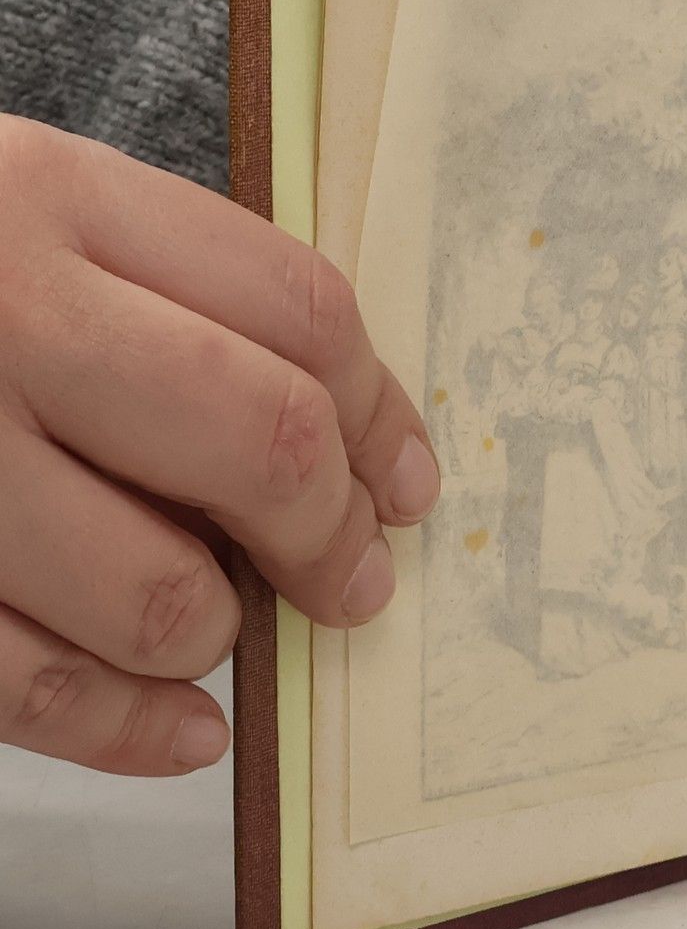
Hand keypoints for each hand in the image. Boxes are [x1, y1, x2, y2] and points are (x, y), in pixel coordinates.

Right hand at [0, 117, 439, 775]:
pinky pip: (18, 684)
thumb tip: (341, 440)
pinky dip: (121, 725)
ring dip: (223, 630)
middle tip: (354, 573)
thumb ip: (165, 289)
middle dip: (333, 530)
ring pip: (153, 589)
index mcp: (58, 201)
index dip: (380, 410)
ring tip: (231, 624)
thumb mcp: (27, 204)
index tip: (405, 478)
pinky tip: (183, 727)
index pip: (299, 309)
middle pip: (261, 438)